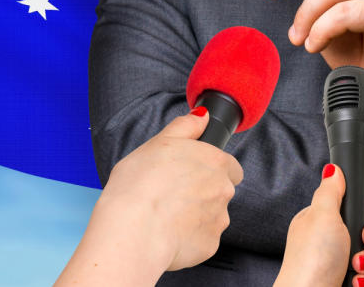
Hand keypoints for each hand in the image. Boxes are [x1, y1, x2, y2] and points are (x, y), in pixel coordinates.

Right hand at [55, 109, 242, 286]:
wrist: (134, 230)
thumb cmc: (139, 184)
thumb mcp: (158, 143)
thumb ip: (185, 127)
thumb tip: (202, 116)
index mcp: (213, 161)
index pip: (229, 165)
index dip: (209, 168)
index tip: (188, 173)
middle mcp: (223, 190)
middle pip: (221, 190)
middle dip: (203, 192)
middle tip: (172, 193)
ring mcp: (218, 220)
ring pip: (212, 215)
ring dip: (196, 215)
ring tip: (165, 214)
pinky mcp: (210, 246)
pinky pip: (202, 239)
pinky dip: (189, 237)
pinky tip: (166, 232)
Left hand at [274, 165, 363, 286]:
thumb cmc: (311, 259)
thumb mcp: (322, 215)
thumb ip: (331, 192)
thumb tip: (333, 170)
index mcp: (321, 221)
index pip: (352, 206)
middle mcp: (332, 241)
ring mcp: (342, 263)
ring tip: (355, 266)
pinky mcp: (351, 282)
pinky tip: (355, 282)